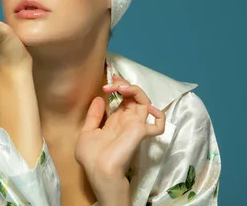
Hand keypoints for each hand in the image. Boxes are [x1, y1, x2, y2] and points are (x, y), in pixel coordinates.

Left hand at [75, 74, 165, 190]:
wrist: (97, 170)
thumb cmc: (91, 156)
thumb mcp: (87, 132)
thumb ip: (94, 116)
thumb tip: (100, 99)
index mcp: (116, 121)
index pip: (123, 99)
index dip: (119, 86)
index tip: (111, 78)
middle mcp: (127, 121)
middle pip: (134, 97)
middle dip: (125, 84)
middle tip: (113, 83)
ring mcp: (135, 125)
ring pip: (145, 102)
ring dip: (135, 90)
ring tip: (121, 88)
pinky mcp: (140, 132)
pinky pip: (158, 125)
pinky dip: (159, 116)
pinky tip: (148, 108)